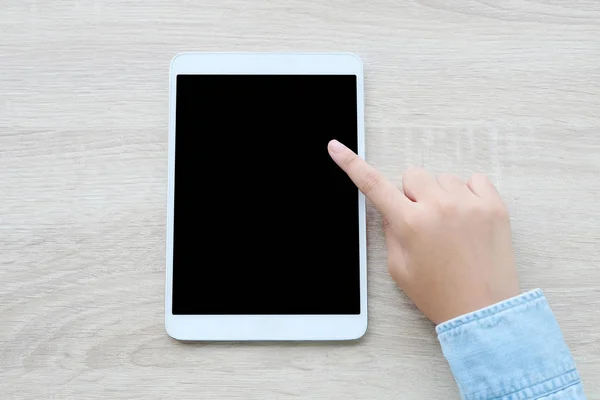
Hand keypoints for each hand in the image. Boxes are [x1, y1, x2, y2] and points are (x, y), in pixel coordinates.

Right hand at [327, 140, 519, 323]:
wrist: (483, 310)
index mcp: (410, 223)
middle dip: (412, 193)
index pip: (372, 184)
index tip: (336, 147)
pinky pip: (475, 180)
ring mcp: (469, 204)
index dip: (351, 164)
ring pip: (444, 178)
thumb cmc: (439, 293)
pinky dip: (469, 194)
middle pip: (413, 175)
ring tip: (450, 226)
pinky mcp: (494, 206)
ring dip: (441, 195)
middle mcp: (438, 207)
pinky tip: (469, 218)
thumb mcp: (399, 268)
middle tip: (423, 220)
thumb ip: (390, 231)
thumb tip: (392, 209)